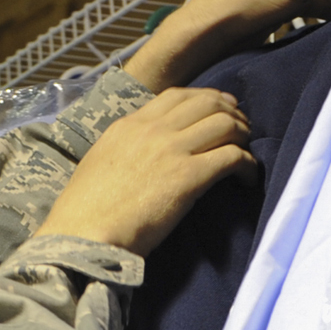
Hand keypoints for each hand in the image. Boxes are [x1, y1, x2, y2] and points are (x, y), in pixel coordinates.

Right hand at [34, 87, 254, 255]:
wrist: (82, 234)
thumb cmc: (86, 211)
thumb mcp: (101, 161)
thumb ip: (126, 147)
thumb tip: (147, 152)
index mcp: (130, 124)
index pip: (178, 96)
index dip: (206, 98)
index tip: (220, 109)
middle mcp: (152, 130)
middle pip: (207, 102)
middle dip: (232, 112)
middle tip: (242, 130)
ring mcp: (171, 150)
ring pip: (225, 124)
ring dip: (243, 136)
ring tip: (246, 153)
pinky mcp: (188, 177)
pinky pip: (232, 157)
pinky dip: (247, 165)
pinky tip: (247, 179)